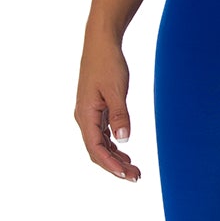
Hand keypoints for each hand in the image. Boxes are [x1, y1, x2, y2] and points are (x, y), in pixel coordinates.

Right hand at [75, 35, 141, 180]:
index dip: (110, 164)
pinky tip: (125, 153)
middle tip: (136, 177)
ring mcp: (89, 114)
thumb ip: (120, 115)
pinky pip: (102, 134)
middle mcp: (84, 117)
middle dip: (114, 166)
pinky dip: (113, 146)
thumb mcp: (116, 90)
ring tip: (133, 169)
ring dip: (115, 158)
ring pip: (100, 144)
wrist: (101, 43)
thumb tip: (124, 140)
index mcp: (85, 114)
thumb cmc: (108, 63)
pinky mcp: (95, 110)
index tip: (125, 174)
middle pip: (97, 151)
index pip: (95, 148)